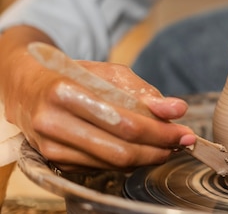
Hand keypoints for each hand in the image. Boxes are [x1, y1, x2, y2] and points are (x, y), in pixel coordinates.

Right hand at [4, 51, 195, 171]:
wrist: (29, 89)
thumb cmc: (74, 76)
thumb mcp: (109, 73)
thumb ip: (144, 92)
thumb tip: (177, 109)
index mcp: (65, 93)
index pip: (124, 123)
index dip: (159, 131)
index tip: (184, 130)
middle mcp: (53, 123)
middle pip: (119, 149)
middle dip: (158, 149)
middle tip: (181, 141)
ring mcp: (51, 147)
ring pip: (111, 164)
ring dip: (146, 158)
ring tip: (166, 145)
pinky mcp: (54, 161)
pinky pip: (101, 167)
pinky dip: (127, 161)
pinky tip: (141, 149)